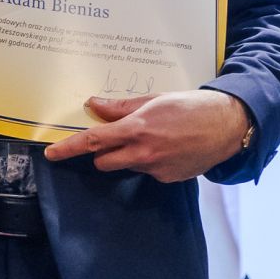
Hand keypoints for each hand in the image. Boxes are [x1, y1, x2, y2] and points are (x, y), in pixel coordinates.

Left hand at [42, 89, 253, 183]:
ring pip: (128, 166)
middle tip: (120, 137)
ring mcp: (156, 169)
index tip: (51, 154)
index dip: (69, 149)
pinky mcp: (168, 179)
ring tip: (157, 138)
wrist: (228, 125)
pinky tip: (171, 148)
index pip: (94, 141)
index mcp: (137, 128)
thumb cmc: (191, 106)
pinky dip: (153, 162)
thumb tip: (94, 105)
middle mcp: (144, 152)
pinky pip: (149, 172)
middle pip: (104, 162)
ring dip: (131, 156)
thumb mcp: (154, 100)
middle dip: (104, 153)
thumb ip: (121, 107)